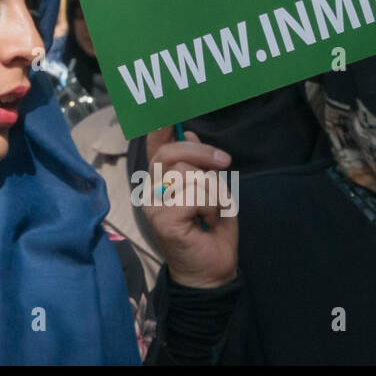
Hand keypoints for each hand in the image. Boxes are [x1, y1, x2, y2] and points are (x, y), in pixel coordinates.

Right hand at [140, 127, 238, 288]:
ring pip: (188, 174)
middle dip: (202, 154)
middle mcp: (150, 190)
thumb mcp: (211, 192)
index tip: (168, 101)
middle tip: (225, 162)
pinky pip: (194, 194)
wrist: (212, 273)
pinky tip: (206, 223)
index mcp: (160, 181)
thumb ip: (199, 166)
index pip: (154, 144)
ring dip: (213, 192)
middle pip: (170, 153)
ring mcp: (153, 205)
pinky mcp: (162, 219)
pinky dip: (211, 206)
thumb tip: (190, 135)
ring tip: (211, 213)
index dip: (159, 122)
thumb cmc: (211, 234)